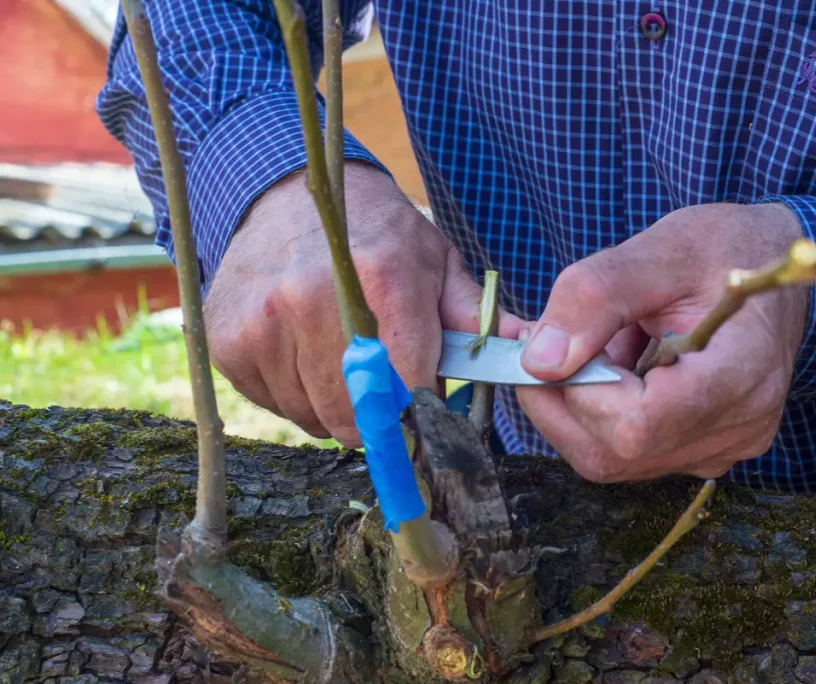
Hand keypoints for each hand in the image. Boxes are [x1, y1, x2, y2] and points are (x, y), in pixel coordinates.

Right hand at [203, 162, 523, 445]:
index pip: (408, 387)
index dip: (422, 416)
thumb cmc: (376, 236)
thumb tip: (528, 353)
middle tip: (386, 390)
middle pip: (358, 415)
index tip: (428, 420)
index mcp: (383, 276)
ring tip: (342, 362)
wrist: (289, 196)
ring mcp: (264, 321)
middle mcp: (315, 298)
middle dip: (382, 420)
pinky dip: (297, 398)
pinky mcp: (230, 341)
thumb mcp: (435, 261)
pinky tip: (305, 356)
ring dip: (337, 410)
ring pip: (316, 419)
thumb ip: (473, 317)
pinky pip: (276, 407)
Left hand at [516, 202, 808, 481]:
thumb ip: (596, 297)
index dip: (580, 389)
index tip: (546, 336)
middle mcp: (739, 427)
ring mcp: (722, 447)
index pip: (639, 423)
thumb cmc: (726, 249)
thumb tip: (539, 361)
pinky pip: (628, 453)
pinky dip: (594, 411)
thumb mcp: (660, 249)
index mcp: (743, 373)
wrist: (771, 270)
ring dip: (574, 401)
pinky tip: (603, 362)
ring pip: (612, 459)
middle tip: (532, 335)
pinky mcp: (702, 450)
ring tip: (577, 341)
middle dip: (558, 396)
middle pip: (615, 452)